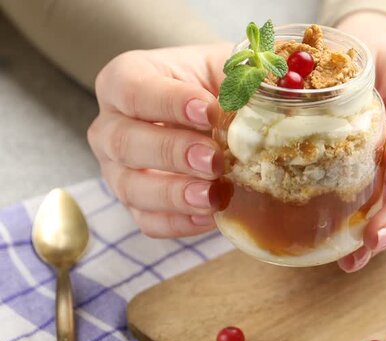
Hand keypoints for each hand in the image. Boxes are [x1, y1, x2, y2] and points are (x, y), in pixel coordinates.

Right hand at [88, 45, 231, 237]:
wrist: (223, 115)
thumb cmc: (218, 83)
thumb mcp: (230, 68)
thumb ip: (243, 76)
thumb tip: (270, 90)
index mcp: (125, 79)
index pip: (131, 88)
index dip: (168, 102)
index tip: (209, 112)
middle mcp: (112, 126)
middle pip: (124, 142)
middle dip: (172, 152)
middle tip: (214, 159)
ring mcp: (119, 169)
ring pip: (131, 187)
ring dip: (174, 194)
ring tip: (213, 196)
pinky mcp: (138, 204)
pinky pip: (148, 221)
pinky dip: (179, 222)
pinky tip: (211, 217)